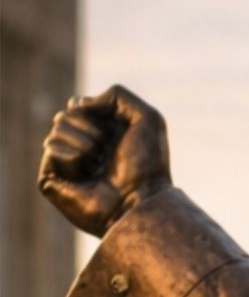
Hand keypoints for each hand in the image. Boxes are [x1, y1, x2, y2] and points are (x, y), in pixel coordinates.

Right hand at [38, 86, 171, 237]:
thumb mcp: (148, 118)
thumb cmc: (147, 165)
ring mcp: (66, 164)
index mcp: (100, 134)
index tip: (114, 130)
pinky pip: (51, 150)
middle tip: (107, 150)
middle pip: (65, 114)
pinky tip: (85, 173)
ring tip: (99, 162)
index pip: (78, 105)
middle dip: (89, 126)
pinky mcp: (53, 179)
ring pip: (56, 129)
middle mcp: (81, 148)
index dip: (94, 110)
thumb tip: (80, 103)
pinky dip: (72, 156)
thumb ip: (118, 94)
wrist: (140, 202)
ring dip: (83, 142)